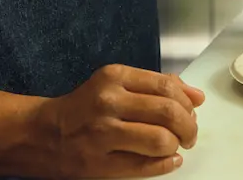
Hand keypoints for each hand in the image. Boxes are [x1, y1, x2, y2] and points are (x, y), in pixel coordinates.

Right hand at [41, 64, 204, 178]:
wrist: (45, 133)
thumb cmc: (87, 105)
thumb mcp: (117, 83)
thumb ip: (157, 85)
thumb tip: (197, 97)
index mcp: (115, 77)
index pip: (166, 86)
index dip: (187, 101)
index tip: (192, 111)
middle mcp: (109, 102)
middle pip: (167, 112)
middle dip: (188, 125)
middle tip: (190, 133)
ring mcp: (103, 134)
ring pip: (159, 139)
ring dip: (176, 145)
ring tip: (176, 146)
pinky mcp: (99, 164)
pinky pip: (144, 166)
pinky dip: (165, 165)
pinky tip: (168, 160)